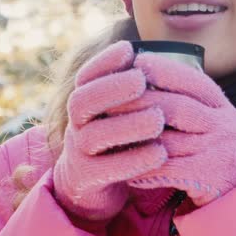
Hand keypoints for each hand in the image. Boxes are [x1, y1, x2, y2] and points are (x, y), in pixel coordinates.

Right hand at [53, 41, 167, 220]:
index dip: (104, 61)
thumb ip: (128, 91)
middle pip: (82, 101)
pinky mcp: (86, 180)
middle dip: (111, 88)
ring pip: (94, 136)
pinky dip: (133, 160)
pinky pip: (105, 170)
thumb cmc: (114, 140)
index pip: (86, 77)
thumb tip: (154, 58)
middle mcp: (75, 124)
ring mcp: (77, 152)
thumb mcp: (117, 113)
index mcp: (84, 103)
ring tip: (158, 118)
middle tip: (141, 80)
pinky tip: (160, 152)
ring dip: (127, 125)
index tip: (128, 49)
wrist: (91, 186)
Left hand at [110, 53, 235, 206]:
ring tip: (108, 130)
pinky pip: (167, 169)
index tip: (137, 61)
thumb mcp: (215, 118)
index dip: (164, 69)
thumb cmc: (219, 148)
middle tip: (109, 98)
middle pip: (175, 107)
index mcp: (223, 106)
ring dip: (135, 136)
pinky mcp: (207, 177)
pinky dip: (143, 166)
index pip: (193, 80)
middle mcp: (223, 124)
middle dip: (139, 100)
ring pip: (167, 139)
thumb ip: (190, 99)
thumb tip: (149, 72)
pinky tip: (124, 165)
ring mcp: (216, 151)